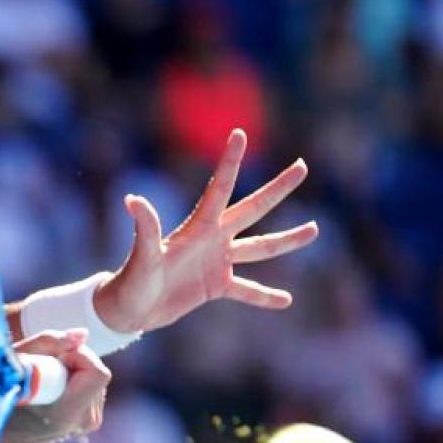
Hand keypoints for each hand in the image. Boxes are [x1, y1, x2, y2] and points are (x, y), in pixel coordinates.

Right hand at [0, 329, 110, 442]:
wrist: (1, 434)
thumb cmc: (2, 393)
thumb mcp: (16, 360)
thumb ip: (49, 342)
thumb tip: (83, 333)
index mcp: (66, 411)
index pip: (97, 373)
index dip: (77, 356)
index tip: (54, 358)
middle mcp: (83, 421)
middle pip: (95, 372)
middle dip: (72, 361)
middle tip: (45, 368)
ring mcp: (88, 424)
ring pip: (94, 378)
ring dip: (73, 371)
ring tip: (47, 381)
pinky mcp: (90, 422)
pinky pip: (92, 388)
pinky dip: (76, 381)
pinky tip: (55, 389)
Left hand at [95, 128, 317, 331]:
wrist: (129, 309)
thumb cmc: (132, 280)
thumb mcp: (143, 255)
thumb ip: (146, 228)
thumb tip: (132, 199)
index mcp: (198, 227)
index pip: (220, 187)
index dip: (230, 160)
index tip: (240, 132)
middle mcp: (212, 239)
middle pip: (252, 209)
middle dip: (278, 189)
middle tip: (302, 166)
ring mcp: (217, 262)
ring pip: (260, 249)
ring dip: (287, 240)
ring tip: (314, 229)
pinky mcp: (216, 287)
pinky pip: (247, 290)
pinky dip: (265, 296)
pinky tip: (286, 300)